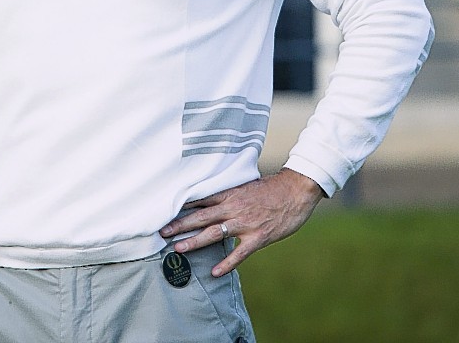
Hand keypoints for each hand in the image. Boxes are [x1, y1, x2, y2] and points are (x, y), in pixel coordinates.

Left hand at [159, 168, 325, 276]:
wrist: (296, 190)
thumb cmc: (273, 188)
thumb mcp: (247, 185)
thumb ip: (230, 193)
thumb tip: (214, 197)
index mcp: (230, 193)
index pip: (200, 199)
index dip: (181, 206)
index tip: (164, 211)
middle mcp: (234, 207)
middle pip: (201, 216)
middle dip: (180, 225)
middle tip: (162, 233)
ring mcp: (245, 222)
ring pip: (214, 233)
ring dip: (195, 242)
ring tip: (178, 249)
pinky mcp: (258, 236)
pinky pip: (239, 252)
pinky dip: (227, 263)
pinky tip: (215, 273)